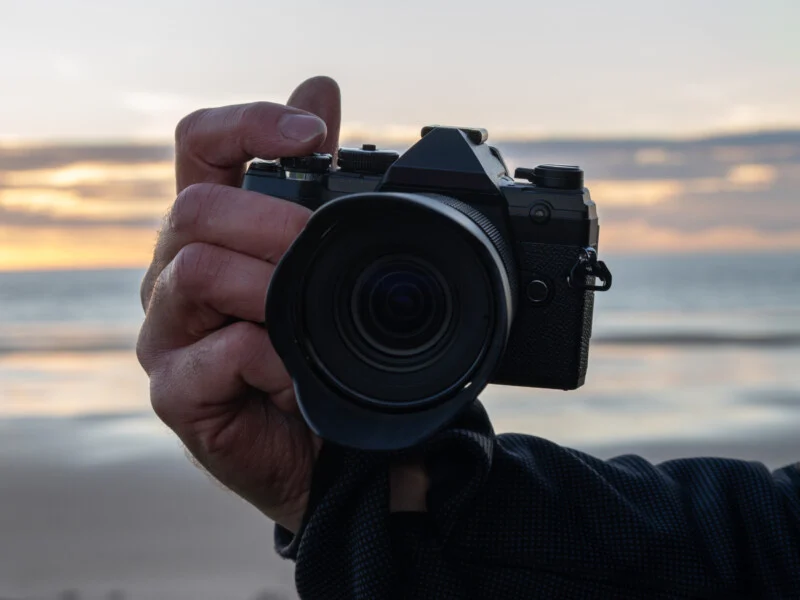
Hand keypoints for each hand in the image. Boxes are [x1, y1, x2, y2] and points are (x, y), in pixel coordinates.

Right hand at [136, 76, 340, 532]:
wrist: (324, 444)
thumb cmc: (318, 349)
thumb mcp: (323, 261)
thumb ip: (314, 180)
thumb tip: (319, 88)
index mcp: (212, 230)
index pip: (199, 146)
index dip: (248, 124)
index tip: (314, 133)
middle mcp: (175, 272)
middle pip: (193, 208)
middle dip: (271, 221)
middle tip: (323, 247)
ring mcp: (168, 333)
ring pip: (194, 271)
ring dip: (270, 288)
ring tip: (310, 321)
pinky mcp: (175, 391)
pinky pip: (217, 353)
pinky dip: (271, 358)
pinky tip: (295, 376)